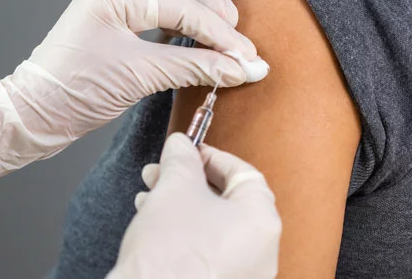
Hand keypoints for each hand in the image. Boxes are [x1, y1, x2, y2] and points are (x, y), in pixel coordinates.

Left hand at [0, 0, 265, 178]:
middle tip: (229, 26)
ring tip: (214, 27)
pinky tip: (188, 35)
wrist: (33, 112)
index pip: (183, 8)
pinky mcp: (108, 20)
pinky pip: (149, 1)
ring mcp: (107, 1)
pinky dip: (174, 12)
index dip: (221, 36)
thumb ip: (195, 68)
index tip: (248, 59)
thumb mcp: (140, 76)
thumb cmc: (75, 91)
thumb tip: (241, 68)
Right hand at [108, 133, 280, 278]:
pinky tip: (156, 225)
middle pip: (228, 200)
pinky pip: (208, 250)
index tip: (187, 150)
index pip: (244, 173)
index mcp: (262, 222)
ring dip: (182, 205)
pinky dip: (184, 232)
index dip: (211, 156)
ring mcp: (243, 274)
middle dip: (189, 180)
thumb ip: (181, 159)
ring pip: (215, 226)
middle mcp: (261, 253)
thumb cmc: (170, 254)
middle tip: (162, 171)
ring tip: (150, 197)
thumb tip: (181, 145)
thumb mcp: (173, 188)